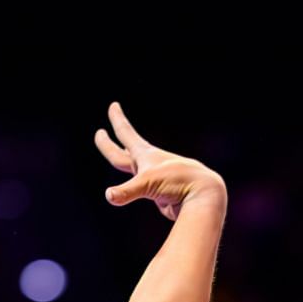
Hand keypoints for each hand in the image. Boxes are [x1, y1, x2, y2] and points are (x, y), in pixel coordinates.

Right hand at [95, 101, 225, 220]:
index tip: (114, 106)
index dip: (117, 120)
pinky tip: (137, 187)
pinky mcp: (160, 193)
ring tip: (120, 154)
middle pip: (123, 152)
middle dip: (110, 143)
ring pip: (133, 168)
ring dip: (123, 160)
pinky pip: (141, 189)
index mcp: (145, 155)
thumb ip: (127, 191)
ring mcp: (155, 178)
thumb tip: (109, 196)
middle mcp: (149, 164)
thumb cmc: (177, 183)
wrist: (202, 195)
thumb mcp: (148, 184)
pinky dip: (133, 188)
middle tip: (100, 133)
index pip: (126, 134)